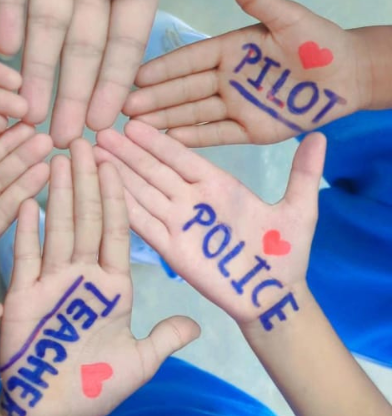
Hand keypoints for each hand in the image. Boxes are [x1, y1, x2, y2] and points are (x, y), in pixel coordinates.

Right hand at [0, 138, 197, 415]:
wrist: (52, 412)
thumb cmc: (95, 387)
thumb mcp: (140, 362)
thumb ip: (165, 338)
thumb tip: (197, 324)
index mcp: (113, 283)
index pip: (118, 230)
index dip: (118, 196)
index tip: (116, 162)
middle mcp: (84, 273)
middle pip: (87, 219)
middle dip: (87, 181)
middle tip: (83, 141)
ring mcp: (53, 280)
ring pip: (59, 228)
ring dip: (59, 194)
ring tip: (58, 158)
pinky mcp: (24, 294)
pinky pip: (26, 256)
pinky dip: (27, 230)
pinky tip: (29, 200)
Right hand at [95, 120, 325, 328]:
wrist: (274, 294)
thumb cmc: (284, 253)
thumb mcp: (299, 209)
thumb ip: (303, 173)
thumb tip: (322, 135)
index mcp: (217, 184)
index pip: (181, 155)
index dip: (157, 139)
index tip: (133, 121)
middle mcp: (192, 198)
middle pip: (153, 169)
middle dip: (127, 151)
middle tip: (100, 130)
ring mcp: (179, 223)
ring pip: (142, 192)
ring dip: (118, 174)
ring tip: (92, 153)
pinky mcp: (172, 249)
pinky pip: (143, 224)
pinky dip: (122, 206)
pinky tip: (102, 191)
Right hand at [124, 0, 368, 144]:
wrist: (350, 76)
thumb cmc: (319, 42)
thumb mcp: (286, 17)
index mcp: (229, 49)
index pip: (189, 59)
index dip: (162, 67)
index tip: (133, 74)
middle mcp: (226, 78)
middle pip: (183, 90)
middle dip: (153, 98)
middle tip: (121, 107)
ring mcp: (236, 105)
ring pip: (193, 113)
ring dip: (164, 119)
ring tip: (134, 127)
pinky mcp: (251, 130)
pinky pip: (216, 134)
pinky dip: (192, 138)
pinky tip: (166, 141)